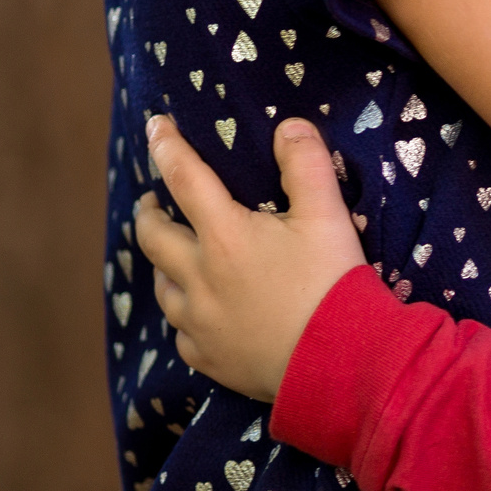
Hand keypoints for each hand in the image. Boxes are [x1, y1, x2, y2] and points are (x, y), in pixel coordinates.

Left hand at [133, 114, 367, 402]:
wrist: (341, 364)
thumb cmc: (333, 283)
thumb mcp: (328, 215)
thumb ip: (306, 164)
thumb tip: (288, 126)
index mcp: (224, 236)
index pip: (184, 178)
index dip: (166, 146)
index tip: (154, 126)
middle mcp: (199, 278)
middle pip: (153, 237)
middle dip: (149, 213)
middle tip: (153, 201)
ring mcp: (199, 323)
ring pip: (163, 287)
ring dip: (165, 264)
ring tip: (177, 256)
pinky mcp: (208, 358)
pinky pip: (182, 332)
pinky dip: (187, 314)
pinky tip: (202, 313)